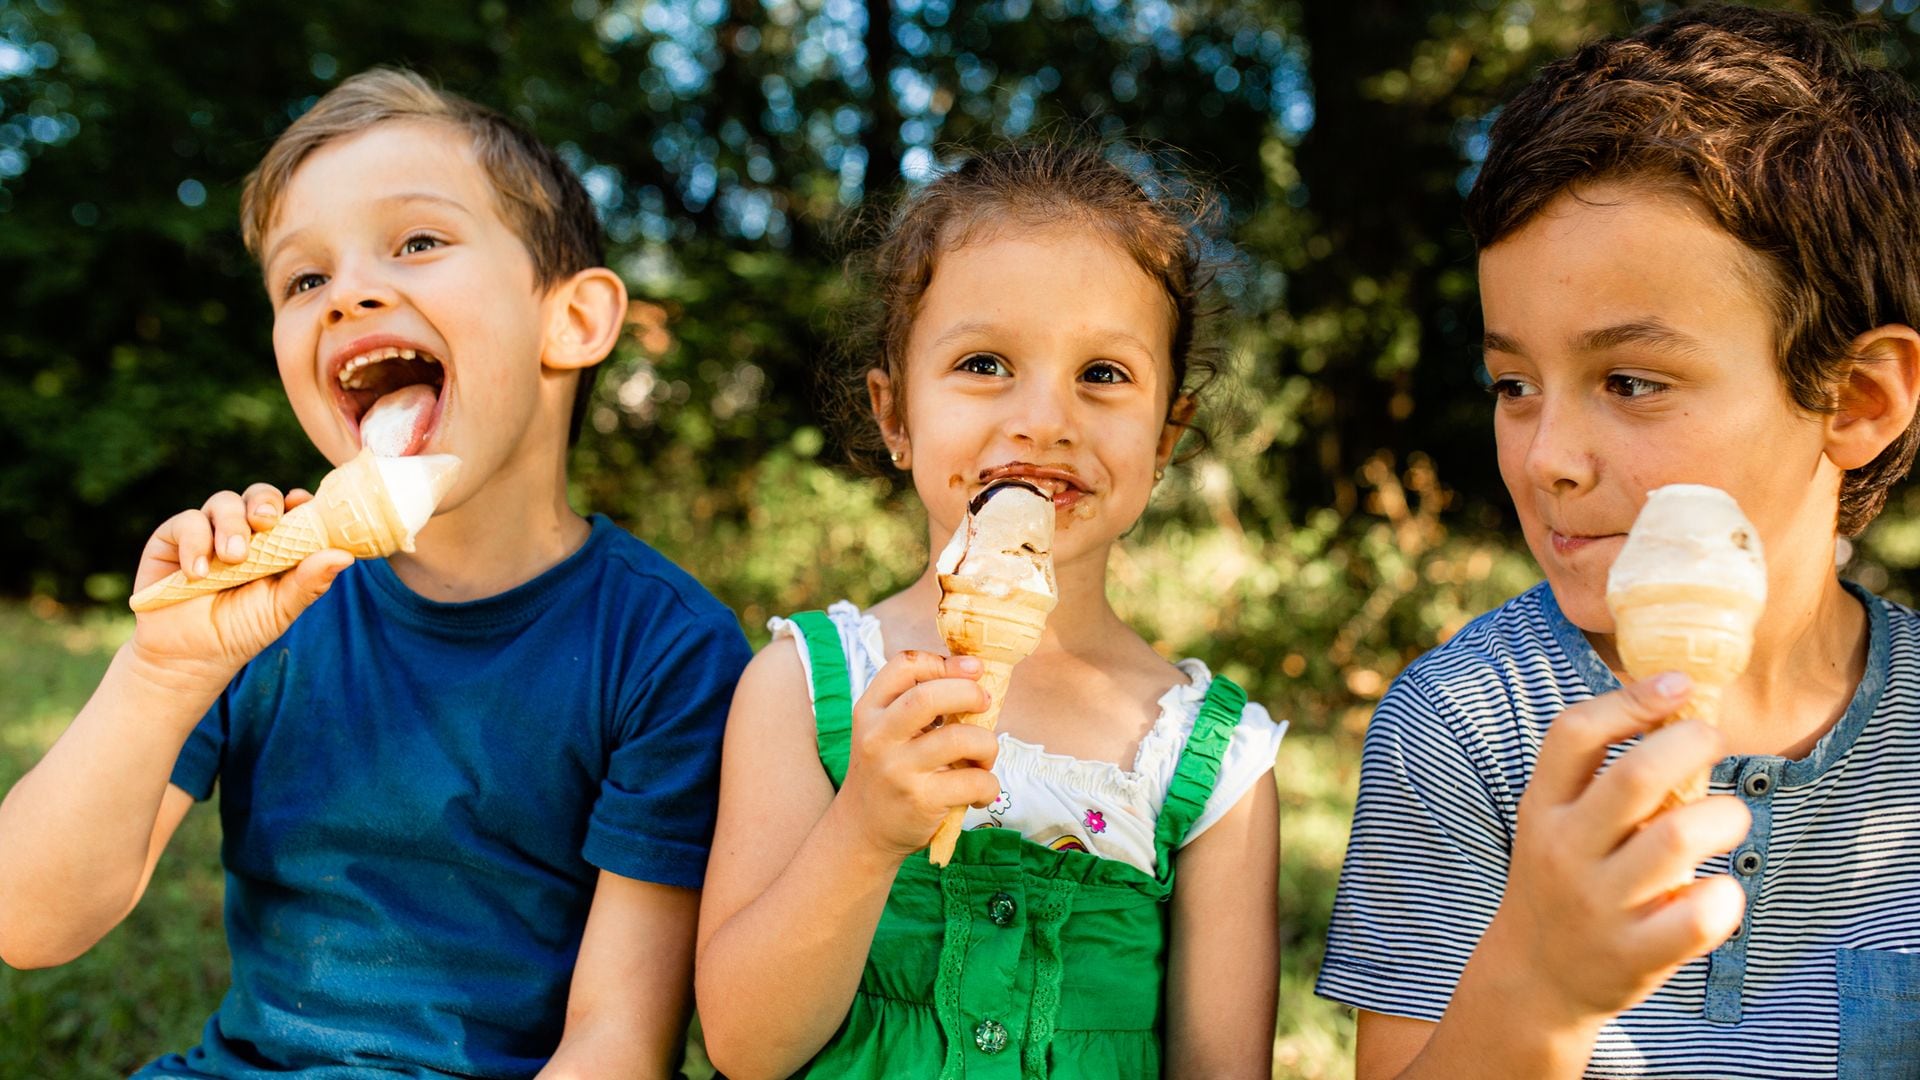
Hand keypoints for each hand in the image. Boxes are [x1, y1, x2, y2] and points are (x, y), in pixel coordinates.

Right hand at [127, 483, 353, 685]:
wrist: (188, 656)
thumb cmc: (240, 631)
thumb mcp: (280, 609)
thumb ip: (309, 582)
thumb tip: (345, 556)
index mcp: (276, 543)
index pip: (291, 510)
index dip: (299, 501)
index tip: (302, 502)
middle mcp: (244, 531)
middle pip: (259, 496)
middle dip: (265, 503)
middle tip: (266, 523)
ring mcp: (209, 531)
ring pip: (224, 502)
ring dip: (232, 526)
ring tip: (233, 558)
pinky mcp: (173, 539)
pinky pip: (186, 522)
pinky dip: (195, 543)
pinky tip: (199, 572)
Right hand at [836, 649, 997, 857]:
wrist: (862, 830)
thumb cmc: (887, 771)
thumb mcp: (885, 731)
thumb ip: (916, 704)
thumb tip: (975, 676)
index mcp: (870, 710)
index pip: (905, 665)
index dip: (944, 662)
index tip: (971, 670)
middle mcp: (879, 737)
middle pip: (929, 697)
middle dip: (969, 692)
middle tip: (985, 702)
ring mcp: (898, 769)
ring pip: (961, 739)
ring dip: (988, 744)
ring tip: (984, 757)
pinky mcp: (921, 800)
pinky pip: (974, 782)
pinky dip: (989, 784)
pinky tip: (980, 792)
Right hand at [1485, 673, 1750, 1026]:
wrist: (1536, 975)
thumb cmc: (1564, 879)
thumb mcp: (1557, 821)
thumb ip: (1601, 775)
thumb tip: (1675, 698)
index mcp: (1543, 809)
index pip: (1575, 734)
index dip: (1631, 699)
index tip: (1679, 683)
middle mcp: (1565, 851)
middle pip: (1636, 777)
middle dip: (1693, 743)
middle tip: (1716, 741)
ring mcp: (1599, 904)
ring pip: (1677, 839)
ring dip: (1725, 816)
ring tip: (1731, 817)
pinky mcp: (1635, 954)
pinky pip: (1699, 918)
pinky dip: (1727, 896)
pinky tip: (1723, 888)